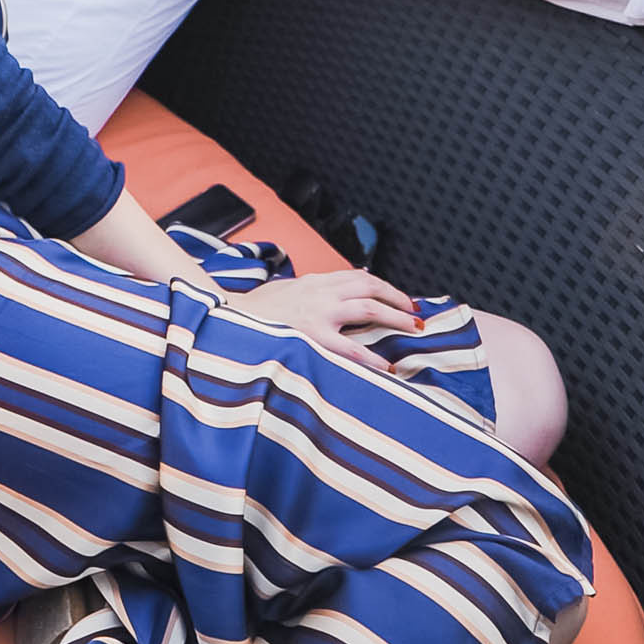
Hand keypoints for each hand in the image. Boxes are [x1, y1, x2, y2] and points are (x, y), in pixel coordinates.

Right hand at [228, 270, 418, 372]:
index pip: (360, 277)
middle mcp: (320, 293)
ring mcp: (317, 314)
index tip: (402, 299)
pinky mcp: (310, 338)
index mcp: (315, 282)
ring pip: (368, 310)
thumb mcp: (287, 289)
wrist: (226, 319)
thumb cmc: (254, 311)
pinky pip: (350, 348)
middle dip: (399, 300)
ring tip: (414, 329)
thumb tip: (347, 282)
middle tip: (417, 314)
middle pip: (371, 289)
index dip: (386, 287)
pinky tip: (386, 366)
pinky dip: (372, 357)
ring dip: (396, 318)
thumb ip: (315, 288)